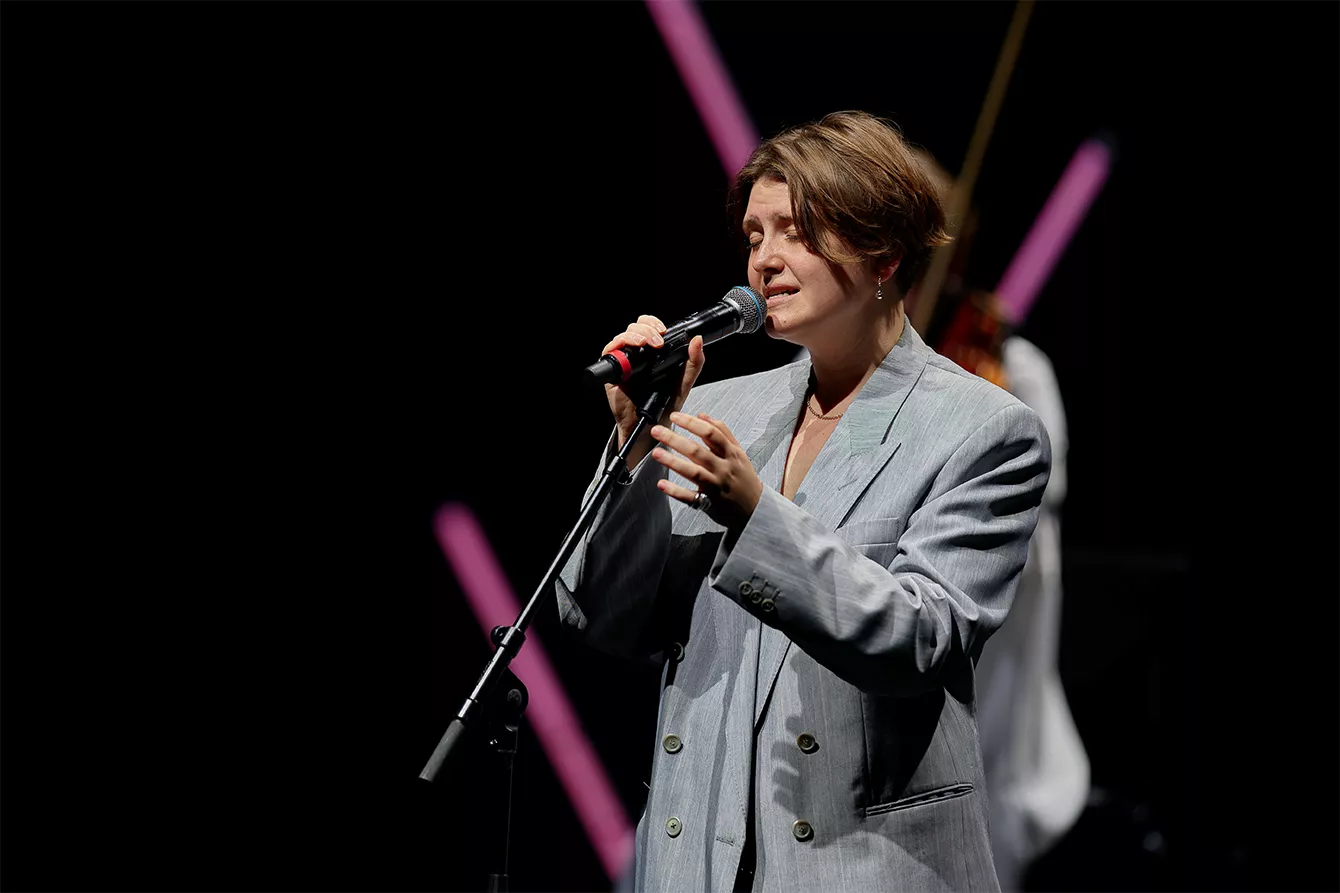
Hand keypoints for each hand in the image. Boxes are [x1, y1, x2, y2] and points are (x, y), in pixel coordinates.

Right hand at [602, 316, 705, 468]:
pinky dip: (618, 345)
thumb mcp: (685, 381)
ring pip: (622, 336)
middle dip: (647, 329)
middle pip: (634, 328)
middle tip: (658, 341)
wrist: (652, 424)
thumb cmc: (665, 404)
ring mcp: (623, 362)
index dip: (653, 323)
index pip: (648, 327)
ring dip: (635, 334)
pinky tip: (632, 349)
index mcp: (652, 353)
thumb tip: (698, 339)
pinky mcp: (613, 372)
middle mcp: (636, 355)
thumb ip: (694, 361)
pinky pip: (609, 352)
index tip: (663, 330)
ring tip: (647, 343)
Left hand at [650, 411, 760, 530]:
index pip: (711, 433)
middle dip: (675, 439)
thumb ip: (722, 432)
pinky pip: (691, 497)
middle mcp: (723, 468)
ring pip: (693, 472)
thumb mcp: (739, 452)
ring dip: (673, 462)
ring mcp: (716, 486)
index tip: (675, 417)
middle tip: (657, 431)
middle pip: (697, 451)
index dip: (691, 423)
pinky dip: (676, 491)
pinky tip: (662, 484)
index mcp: (731, 454)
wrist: (756, 509)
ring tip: (656, 453)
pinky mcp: (709, 503)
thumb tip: (702, 416)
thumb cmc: (744, 478)